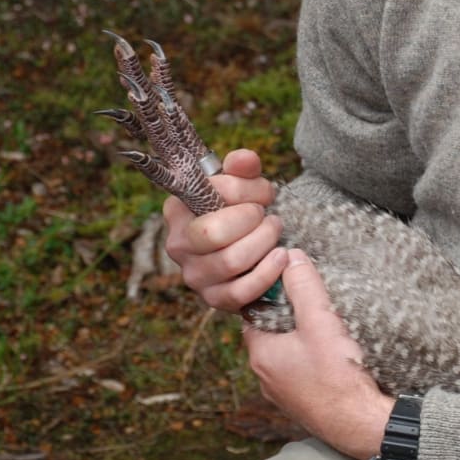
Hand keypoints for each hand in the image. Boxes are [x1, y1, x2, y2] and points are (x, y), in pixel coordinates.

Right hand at [164, 149, 285, 311]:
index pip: (207, 197)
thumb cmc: (244, 210)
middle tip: (269, 217)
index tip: (261, 193)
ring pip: (231, 261)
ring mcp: (194, 276)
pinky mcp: (214, 299)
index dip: (243, 192)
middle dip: (253, 221)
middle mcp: (178, 245)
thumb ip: (243, 167)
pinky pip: (241, 292)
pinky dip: (268, 273)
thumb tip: (245, 159)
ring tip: (275, 232)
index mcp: (178, 211)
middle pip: (215, 233)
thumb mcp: (244, 184)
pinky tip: (281, 257)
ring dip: (264, 243)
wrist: (255, 242)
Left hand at [244, 249, 395, 459]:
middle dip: (291, 314)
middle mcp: (265, 376)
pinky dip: (314, 359)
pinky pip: (302, 371)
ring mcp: (284, 392)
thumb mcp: (320, 321)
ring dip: (304, 338)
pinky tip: (335, 354)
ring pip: (288, 352)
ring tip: (329, 325)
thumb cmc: (338, 376)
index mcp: (261, 354)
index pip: (254, 311)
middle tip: (316, 300)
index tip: (294, 280)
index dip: (273, 292)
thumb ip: (304, 286)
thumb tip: (292, 257)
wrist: (361, 425)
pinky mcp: (304, 402)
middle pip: (272, 331)